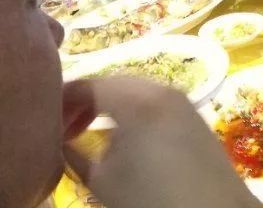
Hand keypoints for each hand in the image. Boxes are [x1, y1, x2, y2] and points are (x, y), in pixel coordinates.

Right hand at [62, 77, 260, 207]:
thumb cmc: (152, 199)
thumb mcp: (102, 179)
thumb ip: (74, 153)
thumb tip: (62, 139)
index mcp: (137, 100)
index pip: (90, 85)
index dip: (64, 100)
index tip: (49, 123)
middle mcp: (163, 90)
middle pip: (115, 83)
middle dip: (88, 101)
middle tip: (67, 129)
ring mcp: (184, 101)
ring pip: (138, 91)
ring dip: (112, 105)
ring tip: (93, 133)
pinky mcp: (196, 116)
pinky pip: (157, 102)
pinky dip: (136, 111)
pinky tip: (127, 137)